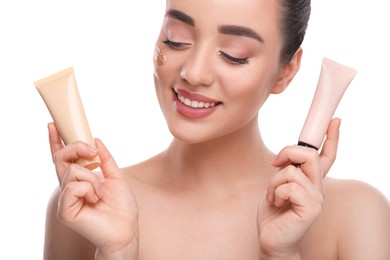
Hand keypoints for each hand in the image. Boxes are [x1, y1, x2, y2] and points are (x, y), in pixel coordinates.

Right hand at [48, 123, 138, 257]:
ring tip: (100, 193)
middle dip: (76, 147)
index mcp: (79, 180)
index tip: (53, 124)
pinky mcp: (65, 210)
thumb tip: (96, 140)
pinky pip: (73, 186)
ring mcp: (66, 199)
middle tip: (91, 151)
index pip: (63, 159)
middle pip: (61, 158)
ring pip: (71, 170)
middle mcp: (69, 188)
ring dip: (91, 178)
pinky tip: (95, 199)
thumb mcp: (116, 176)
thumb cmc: (121, 206)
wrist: (126, 228)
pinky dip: (89, 188)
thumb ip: (105, 159)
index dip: (56, 142)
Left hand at [257, 118, 340, 258]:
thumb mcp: (277, 185)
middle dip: (287, 152)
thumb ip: (287, 171)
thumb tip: (286, 158)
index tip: (334, 121)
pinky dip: (275, 192)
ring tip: (273, 196)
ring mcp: (317, 199)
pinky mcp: (311, 208)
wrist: (271, 241)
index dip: (331, 138)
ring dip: (274, 181)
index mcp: (311, 182)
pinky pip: (289, 186)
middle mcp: (318, 189)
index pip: (326, 157)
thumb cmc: (273, 214)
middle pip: (309, 155)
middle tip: (274, 163)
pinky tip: (276, 203)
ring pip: (292, 171)